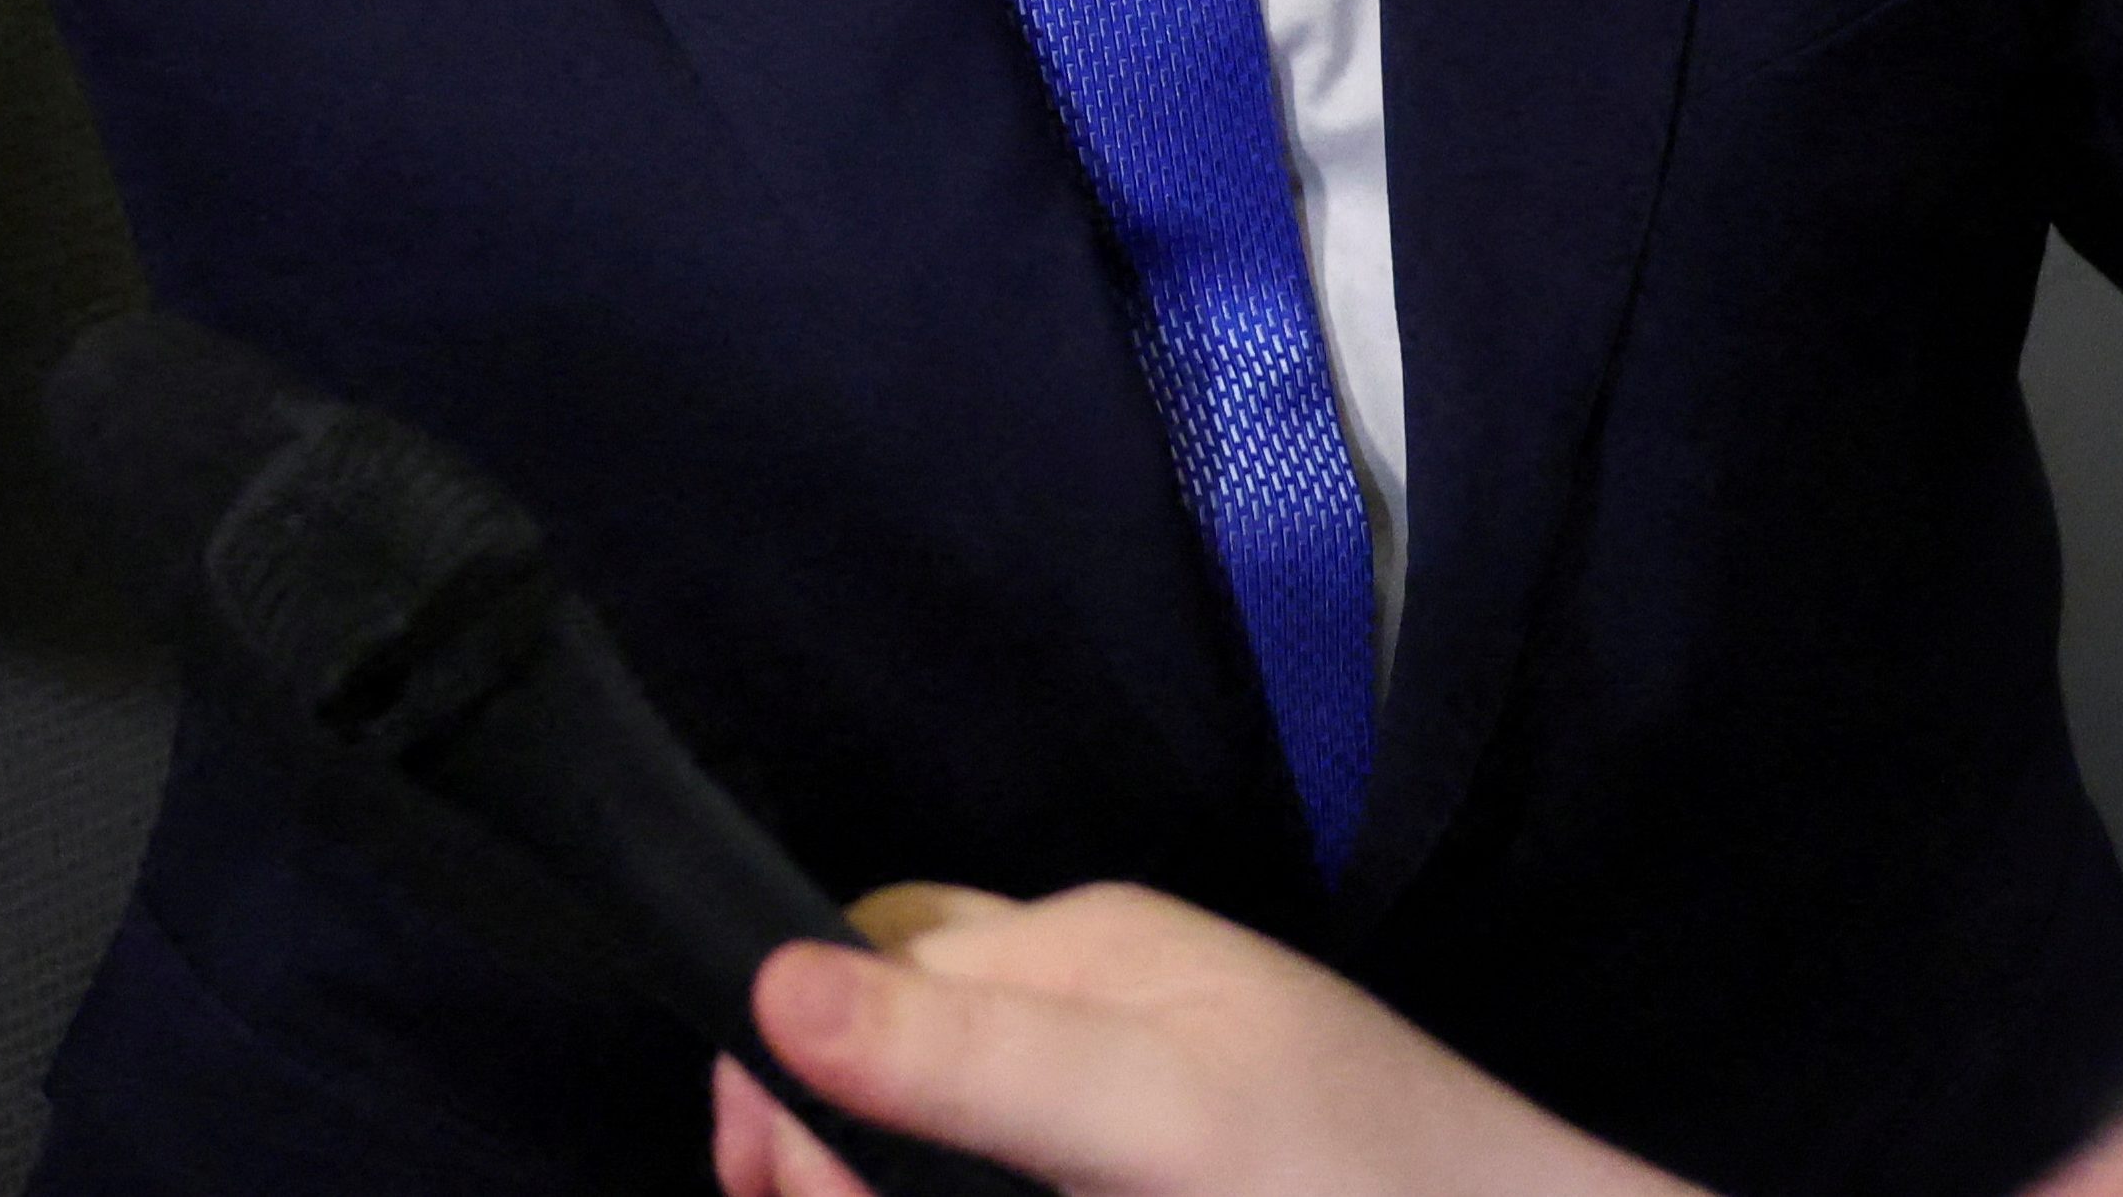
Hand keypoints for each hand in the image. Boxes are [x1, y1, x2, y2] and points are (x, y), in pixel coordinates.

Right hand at [706, 884, 1698, 1196]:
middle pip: (877, 1061)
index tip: (765, 1182)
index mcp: (1077, 949)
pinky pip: (1004, 1166)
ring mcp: (1108, 1114)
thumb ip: (971, 1058)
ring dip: (880, 1181)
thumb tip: (763, 981)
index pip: (856, 969)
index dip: (787, 1082)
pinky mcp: (1134, 1173)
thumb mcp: (1158, 1117)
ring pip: (933, 1141)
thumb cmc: (1359, 1182)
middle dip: (824, 1154)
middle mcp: (1080, 1014)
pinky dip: (957, 1185)